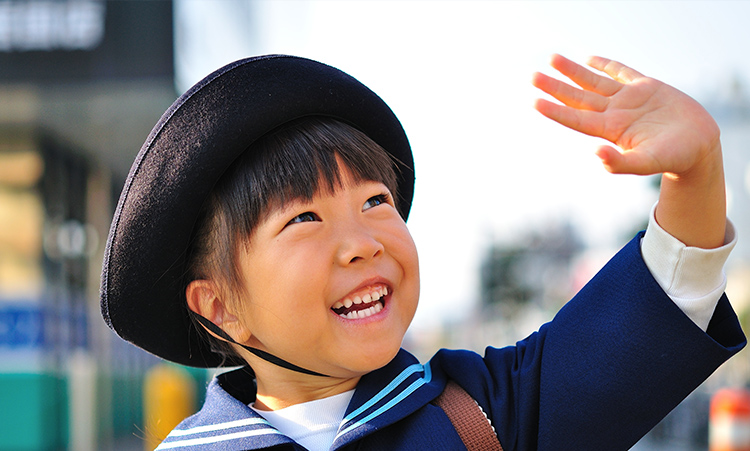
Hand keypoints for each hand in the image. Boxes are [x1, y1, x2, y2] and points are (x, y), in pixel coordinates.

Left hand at [532, 54, 720, 178]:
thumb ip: (622, 162)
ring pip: (594, 82)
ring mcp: (628, 99)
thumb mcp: (647, 162)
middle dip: (555, 87)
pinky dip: (606, 65)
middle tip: (532, 77)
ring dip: (572, 71)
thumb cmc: (674, 158)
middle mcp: (614, 113)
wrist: (700, 146)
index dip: (556, 110)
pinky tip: (589, 60)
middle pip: (578, 98)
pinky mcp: (646, 88)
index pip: (576, 119)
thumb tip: (596, 154)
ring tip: (552, 59)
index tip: (534, 101)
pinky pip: (621, 72)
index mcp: (611, 130)